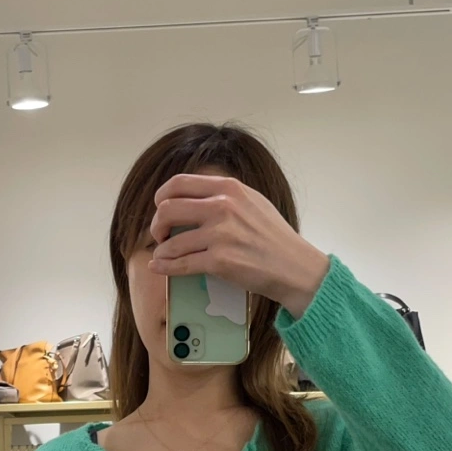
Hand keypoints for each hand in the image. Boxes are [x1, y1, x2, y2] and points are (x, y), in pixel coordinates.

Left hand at [148, 173, 329, 317]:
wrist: (294, 266)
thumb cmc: (274, 237)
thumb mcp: (253, 202)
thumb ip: (224, 195)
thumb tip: (192, 199)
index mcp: (229, 188)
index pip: (179, 183)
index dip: (162, 196)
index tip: (160, 208)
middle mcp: (222, 207)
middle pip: (168, 208)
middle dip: (157, 223)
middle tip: (160, 234)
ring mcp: (220, 234)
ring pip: (172, 241)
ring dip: (161, 250)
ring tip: (162, 254)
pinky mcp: (219, 261)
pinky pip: (181, 264)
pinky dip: (165, 267)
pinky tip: (158, 267)